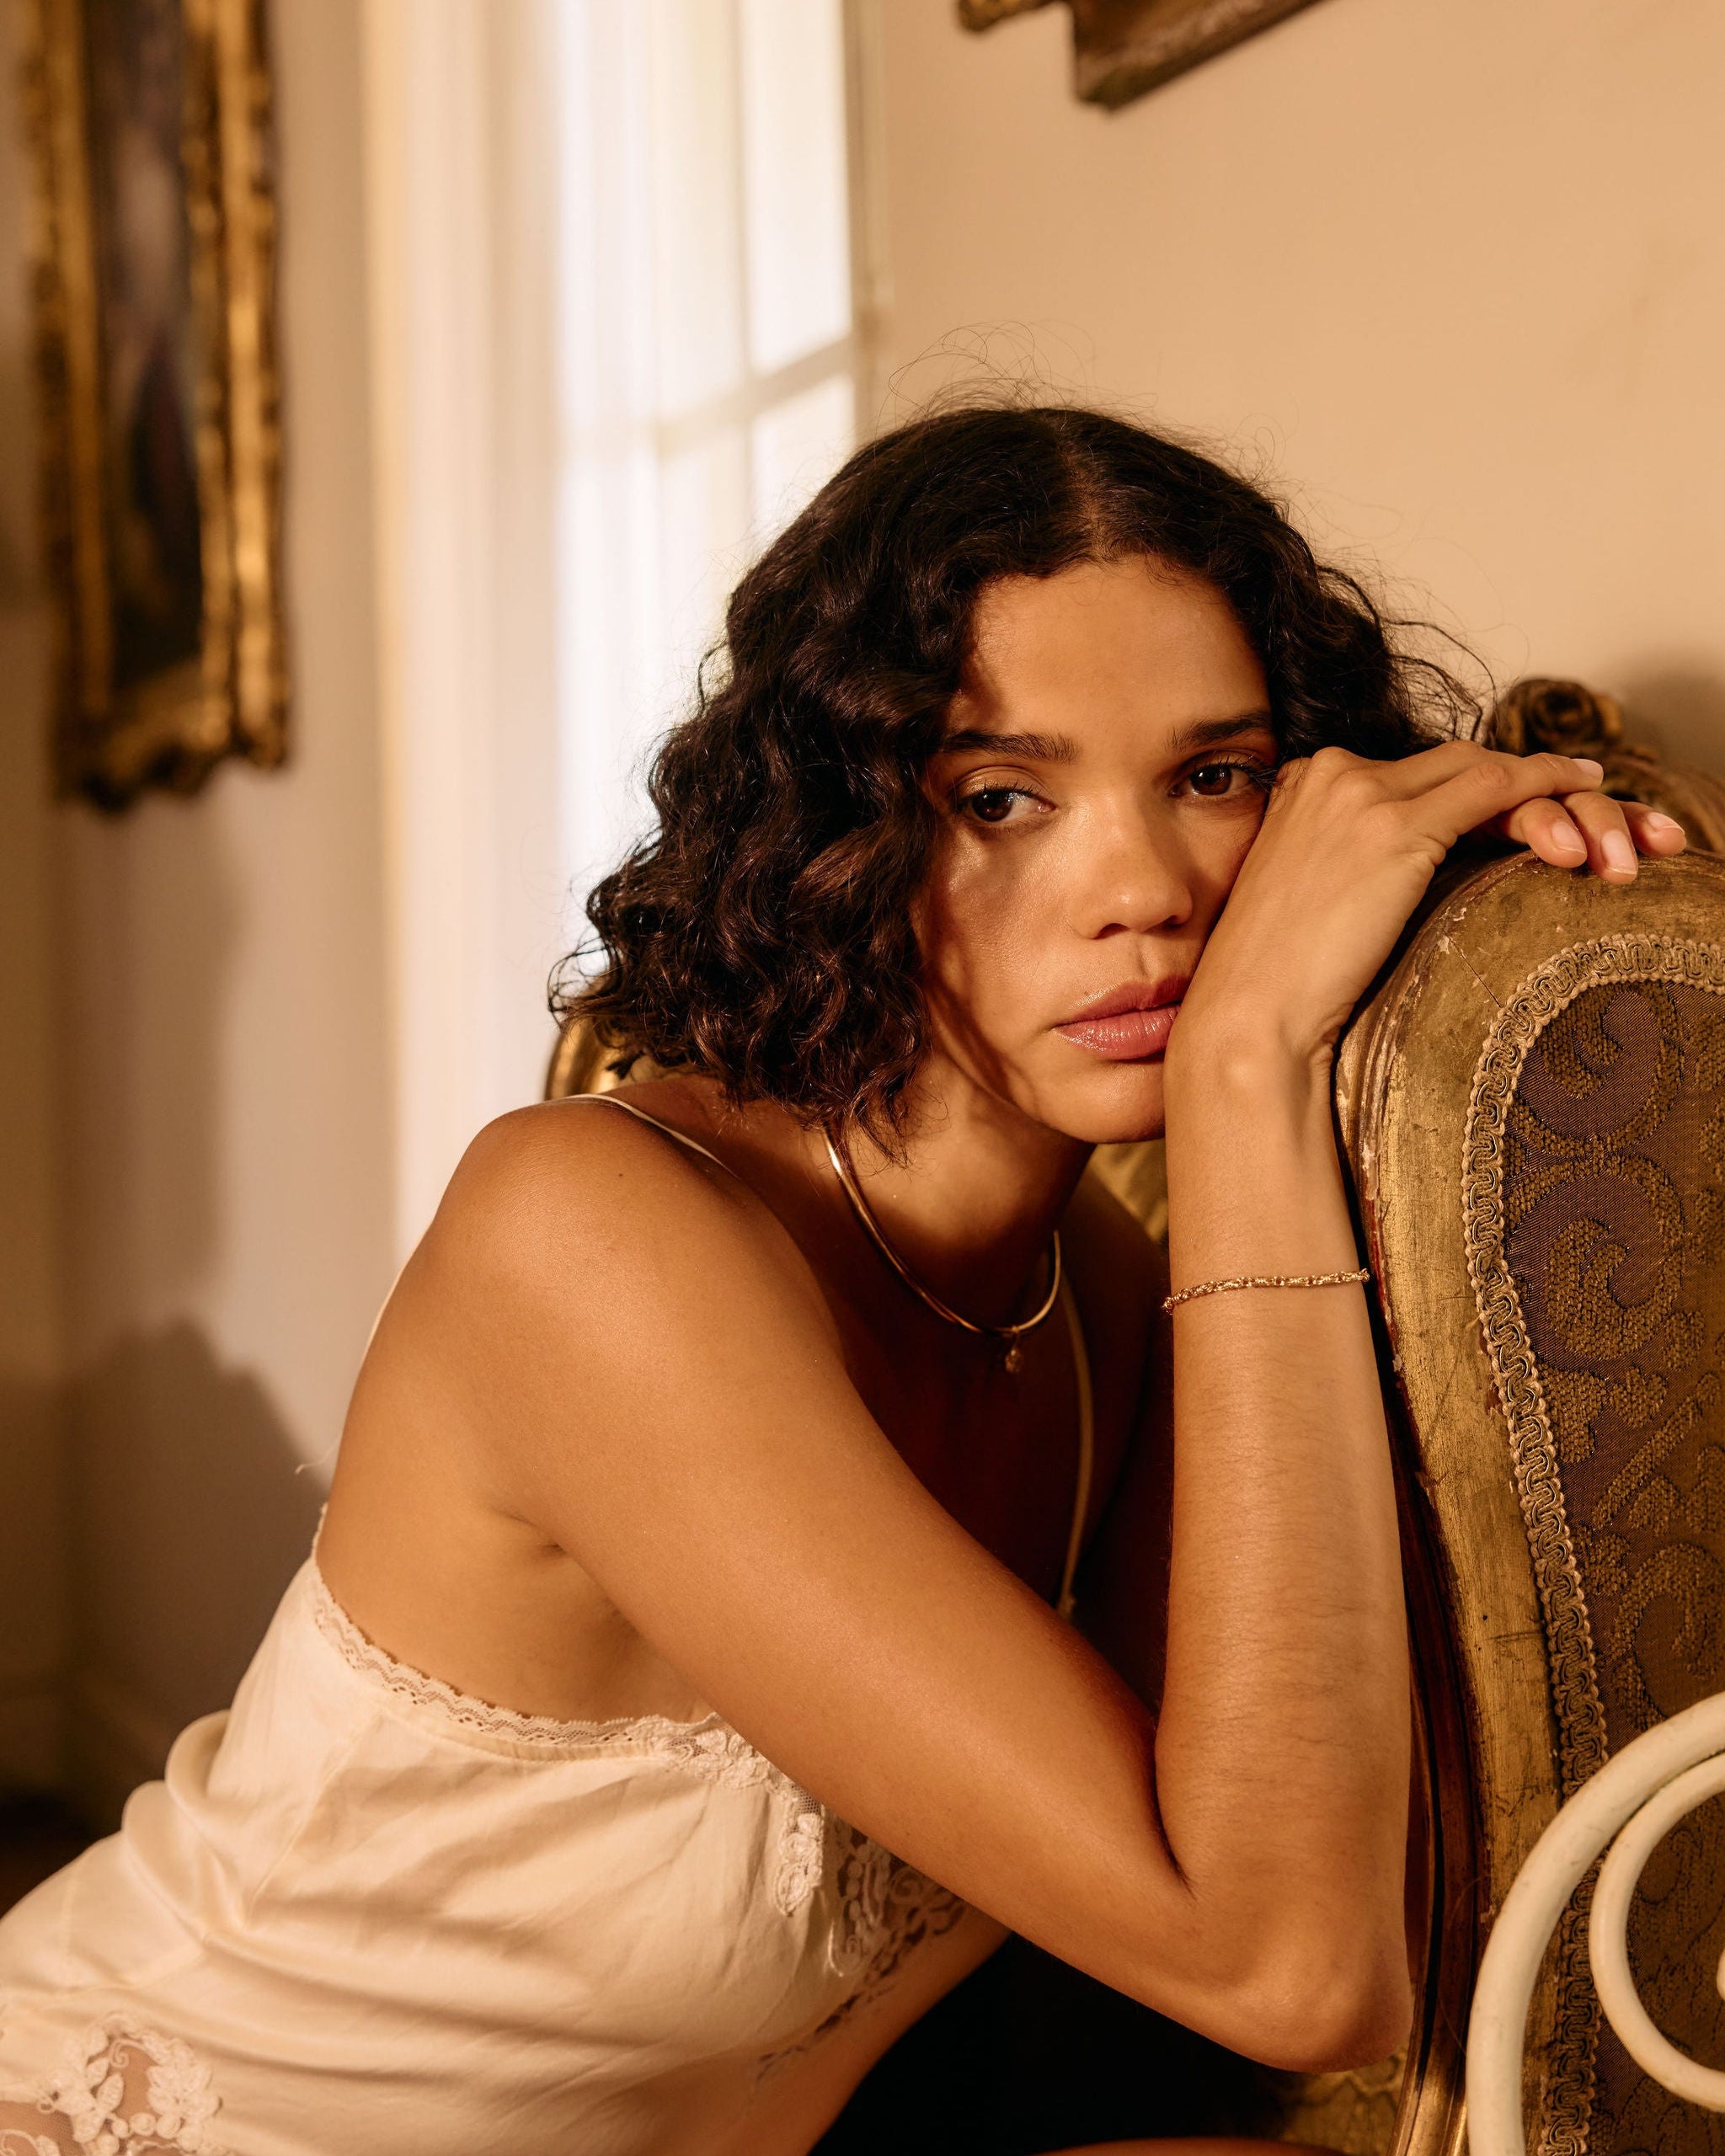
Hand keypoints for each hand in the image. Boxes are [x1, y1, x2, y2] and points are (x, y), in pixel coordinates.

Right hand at [1175, 741, 1685, 1066]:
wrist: (1247, 1020)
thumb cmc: (1273, 987)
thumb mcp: (1309, 903)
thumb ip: (1349, 868)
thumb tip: (1403, 880)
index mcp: (1298, 786)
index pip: (1408, 770)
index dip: (1473, 787)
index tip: (1516, 807)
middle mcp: (1325, 773)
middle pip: (1449, 760)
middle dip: (1520, 780)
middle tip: (1580, 801)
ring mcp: (1358, 794)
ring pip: (1480, 768)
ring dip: (1548, 788)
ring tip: (1597, 810)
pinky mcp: (1394, 826)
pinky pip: (1496, 787)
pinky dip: (1549, 786)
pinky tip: (1586, 798)